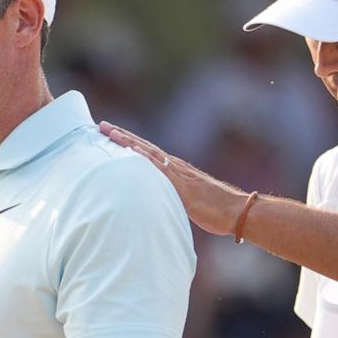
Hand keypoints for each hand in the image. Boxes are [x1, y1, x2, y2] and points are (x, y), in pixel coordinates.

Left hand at [99, 121, 247, 236]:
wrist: (237, 212)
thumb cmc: (216, 210)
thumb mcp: (188, 202)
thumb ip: (174, 197)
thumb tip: (161, 203)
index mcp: (175, 170)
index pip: (147, 152)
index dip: (128, 142)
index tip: (110, 133)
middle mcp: (175, 167)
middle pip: (143, 147)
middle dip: (121, 135)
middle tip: (101, 125)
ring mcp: (178, 174)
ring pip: (148, 153)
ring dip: (128, 141)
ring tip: (109, 131)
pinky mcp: (182, 185)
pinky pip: (160, 170)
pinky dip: (145, 159)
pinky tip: (132, 151)